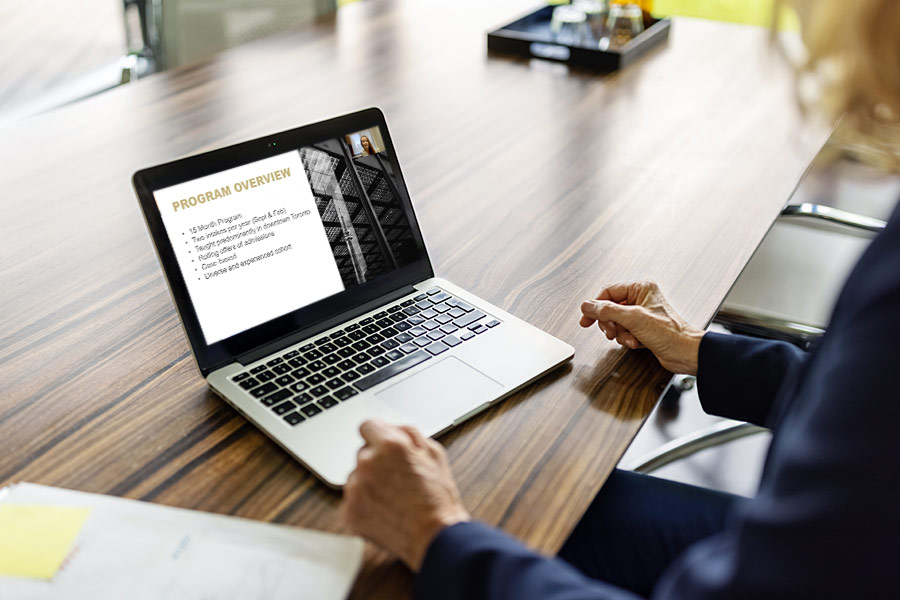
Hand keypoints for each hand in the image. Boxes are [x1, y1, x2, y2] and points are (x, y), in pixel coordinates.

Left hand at [341, 420, 469, 571]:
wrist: (434, 536)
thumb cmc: (437, 497)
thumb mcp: (434, 453)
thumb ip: (409, 433)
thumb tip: (393, 427)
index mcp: (390, 445)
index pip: (367, 425)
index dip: (377, 435)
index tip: (381, 444)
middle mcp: (368, 463)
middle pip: (362, 453)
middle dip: (376, 461)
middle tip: (396, 478)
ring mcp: (356, 489)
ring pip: (356, 477)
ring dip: (369, 483)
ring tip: (393, 498)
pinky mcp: (349, 511)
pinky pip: (352, 500)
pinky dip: (364, 505)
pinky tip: (384, 510)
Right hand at [579, 281, 704, 374]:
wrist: (686, 353)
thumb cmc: (670, 333)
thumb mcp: (633, 319)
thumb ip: (607, 311)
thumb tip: (587, 305)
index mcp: (641, 288)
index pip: (608, 292)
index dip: (595, 307)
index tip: (586, 319)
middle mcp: (641, 298)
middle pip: (610, 309)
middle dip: (610, 324)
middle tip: (612, 332)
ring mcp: (642, 314)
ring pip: (616, 322)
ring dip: (620, 334)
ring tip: (630, 339)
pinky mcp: (644, 328)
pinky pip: (625, 331)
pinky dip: (627, 339)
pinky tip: (637, 343)